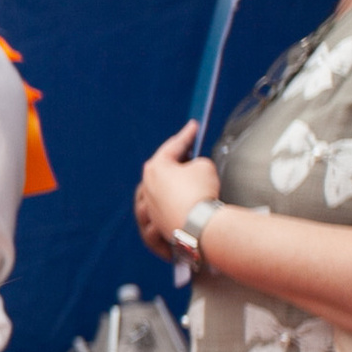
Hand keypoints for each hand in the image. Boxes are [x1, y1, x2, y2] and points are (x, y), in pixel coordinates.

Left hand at [134, 123, 219, 258]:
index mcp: (155, 167)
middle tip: (189, 151)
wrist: (198, 225)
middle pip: (161, 169)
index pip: (174, 146)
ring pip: (155, 192)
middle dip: (175, 160)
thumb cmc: (199, 193)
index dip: (187, 134)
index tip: (193, 126)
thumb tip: (192, 171)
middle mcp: (146, 186)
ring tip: (182, 182)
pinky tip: (173, 211)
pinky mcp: (155, 225)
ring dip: (166, 186)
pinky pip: (158, 216)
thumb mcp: (204, 166)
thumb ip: (196, 163)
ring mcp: (148, 207)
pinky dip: (165, 212)